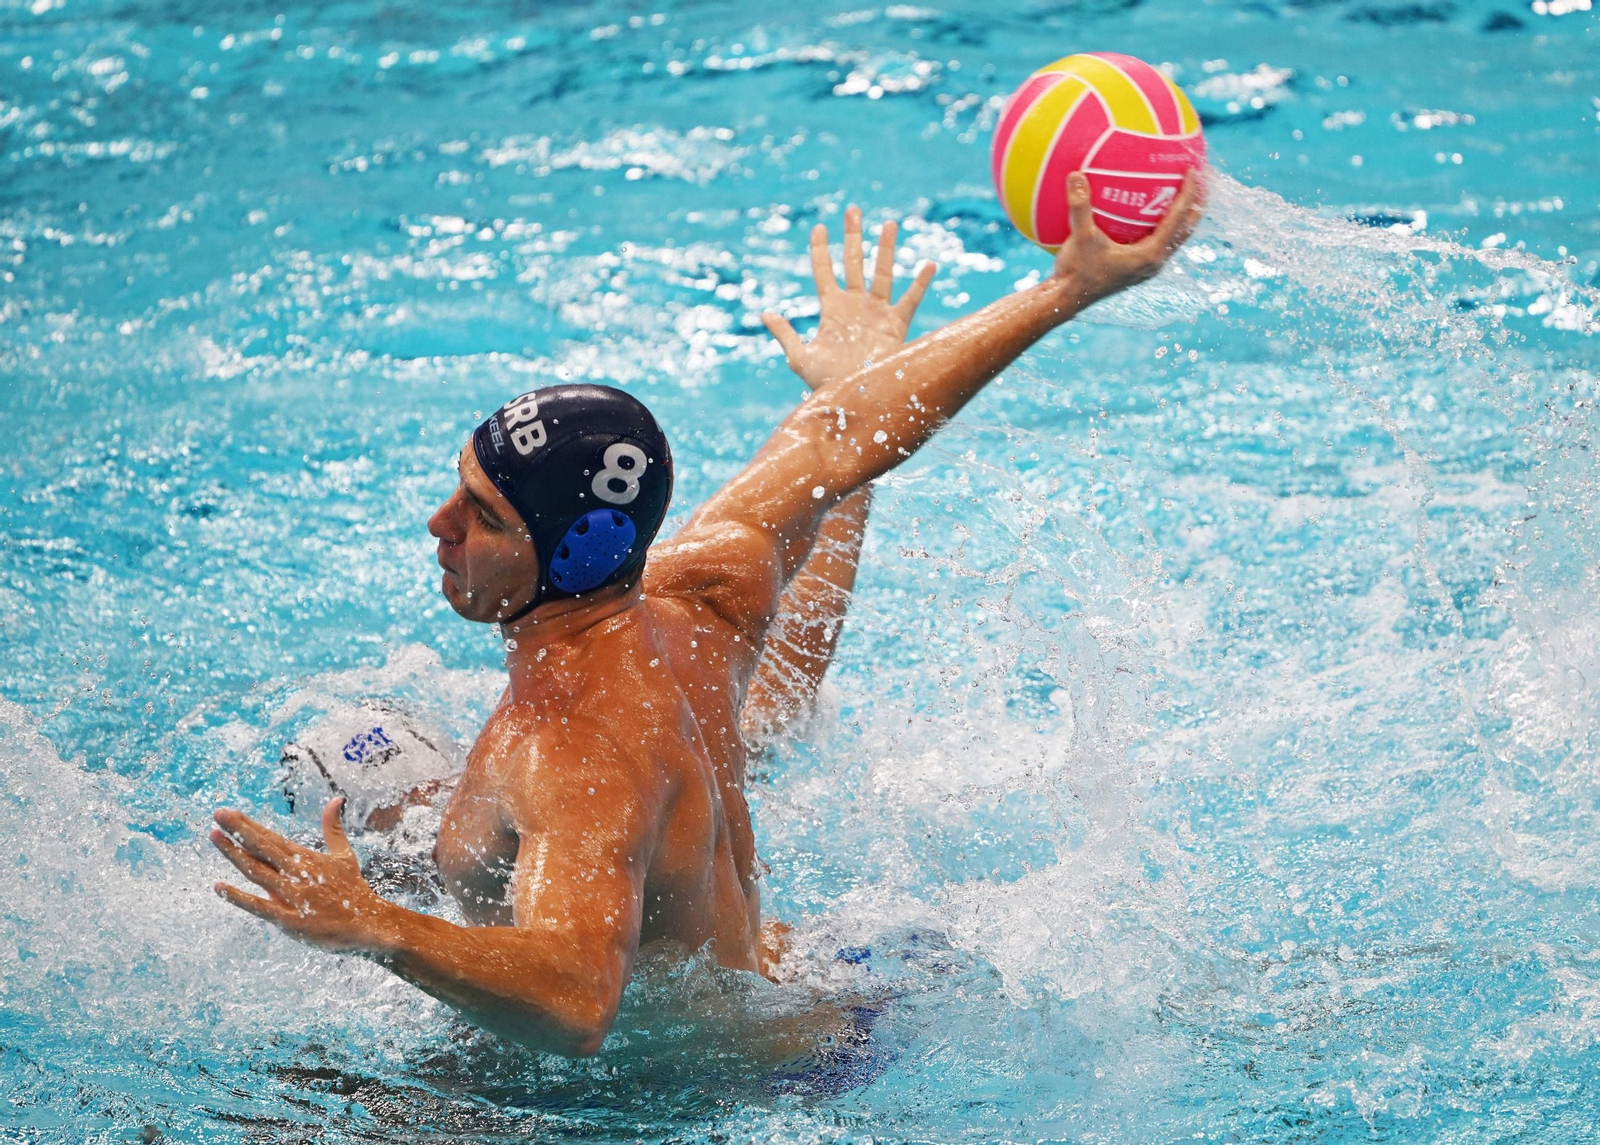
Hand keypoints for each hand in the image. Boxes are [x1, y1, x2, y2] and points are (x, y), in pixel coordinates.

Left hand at [211, 798, 392, 952]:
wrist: (368, 924)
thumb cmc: (354, 889)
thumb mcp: (344, 854)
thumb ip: (333, 828)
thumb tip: (336, 799)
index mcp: (307, 858)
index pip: (271, 838)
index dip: (248, 825)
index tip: (228, 812)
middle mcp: (296, 873)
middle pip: (261, 848)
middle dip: (238, 830)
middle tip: (218, 813)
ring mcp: (291, 895)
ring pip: (256, 871)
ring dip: (234, 854)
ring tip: (214, 837)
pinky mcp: (289, 919)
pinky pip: (259, 906)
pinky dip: (238, 897)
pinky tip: (218, 887)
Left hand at [761, 206, 937, 390]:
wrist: (855, 400)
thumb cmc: (826, 383)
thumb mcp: (800, 358)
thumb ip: (785, 334)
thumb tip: (764, 312)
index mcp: (831, 309)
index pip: (824, 272)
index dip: (820, 250)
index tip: (819, 228)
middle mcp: (855, 305)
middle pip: (854, 262)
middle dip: (853, 236)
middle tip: (852, 210)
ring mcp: (877, 313)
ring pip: (882, 273)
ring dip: (885, 249)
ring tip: (888, 223)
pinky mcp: (896, 326)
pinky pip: (910, 300)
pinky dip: (920, 283)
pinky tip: (929, 264)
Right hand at [1050, 169, 1203, 306]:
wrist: (1068, 298)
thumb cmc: (1077, 271)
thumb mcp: (1080, 237)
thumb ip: (1080, 206)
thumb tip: (1076, 175)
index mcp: (1150, 254)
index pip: (1178, 218)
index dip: (1188, 192)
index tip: (1193, 169)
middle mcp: (1155, 262)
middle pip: (1186, 228)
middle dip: (1196, 204)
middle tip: (1201, 179)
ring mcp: (1148, 267)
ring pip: (1176, 237)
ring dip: (1183, 215)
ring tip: (1185, 193)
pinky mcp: (1138, 268)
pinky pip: (1160, 241)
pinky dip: (1164, 224)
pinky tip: (1152, 211)